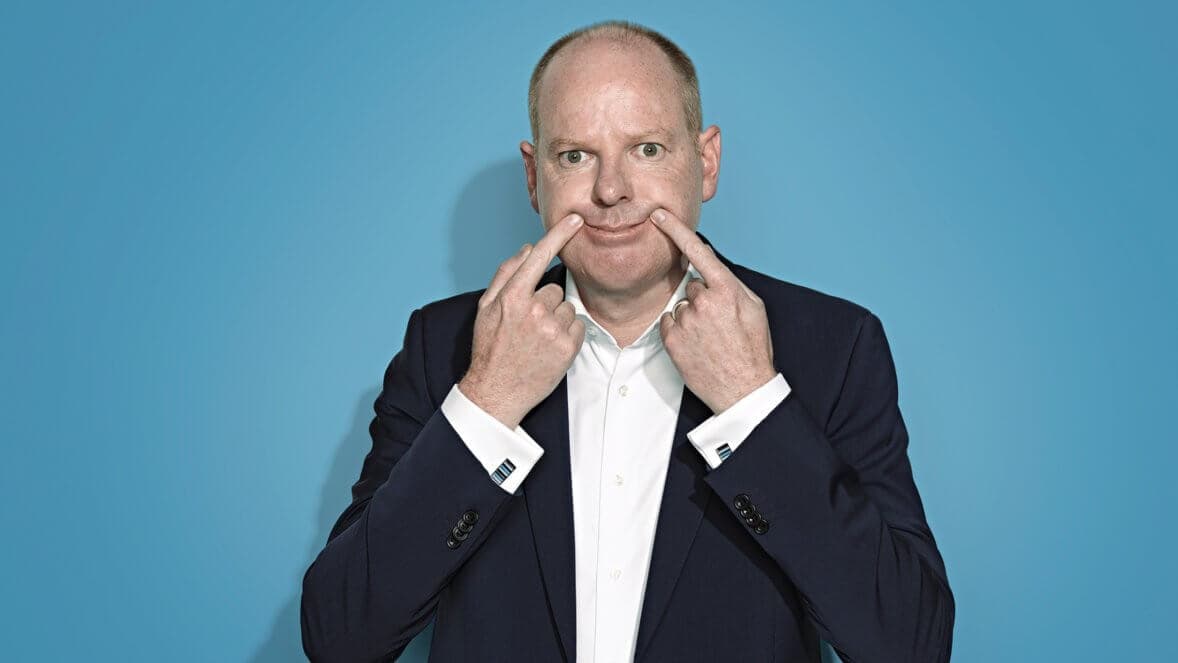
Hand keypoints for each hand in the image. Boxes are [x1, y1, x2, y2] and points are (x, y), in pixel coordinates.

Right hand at [458, 213, 586, 428]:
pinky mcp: (568, 348)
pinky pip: (578, 326)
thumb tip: (528, 248)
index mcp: (512, 296)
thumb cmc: (490, 347)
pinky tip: (550, 348)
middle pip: (555, 289)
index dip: (559, 234)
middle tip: (529, 325)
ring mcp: (552, 329)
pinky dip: (568, 334)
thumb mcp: (486, 308)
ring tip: (538, 339)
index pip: (540, 256)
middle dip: (546, 302)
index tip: (576, 219)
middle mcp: (534, 310)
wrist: (497, 391)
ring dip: (557, 319)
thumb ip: (506, 274)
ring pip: (568, 308)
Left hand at [650, 208, 777, 413]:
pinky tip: (696, 345)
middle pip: (692, 286)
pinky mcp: (671, 339)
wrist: (743, 389)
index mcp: (727, 290)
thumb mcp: (754, 309)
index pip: (697, 251)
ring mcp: (686, 321)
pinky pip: (669, 323)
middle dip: (702, 299)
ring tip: (709, 339)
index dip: (676, 230)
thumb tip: (711, 271)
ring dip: (691, 318)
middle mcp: (703, 302)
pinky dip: (678, 331)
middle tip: (719, 324)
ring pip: (681, 306)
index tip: (659, 215)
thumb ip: (731, 285)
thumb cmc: (752, 348)